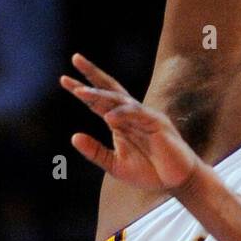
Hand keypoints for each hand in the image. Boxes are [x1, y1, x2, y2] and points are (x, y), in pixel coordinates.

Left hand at [61, 53, 199, 191]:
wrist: (176, 181)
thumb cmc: (149, 172)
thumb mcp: (115, 165)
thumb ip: (95, 152)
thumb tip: (73, 137)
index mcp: (120, 122)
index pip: (98, 102)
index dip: (82, 90)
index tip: (64, 79)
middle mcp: (131, 115)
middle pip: (110, 88)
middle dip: (93, 74)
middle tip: (76, 58)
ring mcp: (145, 116)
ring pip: (120, 99)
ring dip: (100, 94)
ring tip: (80, 92)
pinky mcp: (157, 123)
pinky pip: (137, 114)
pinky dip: (123, 114)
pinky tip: (109, 118)